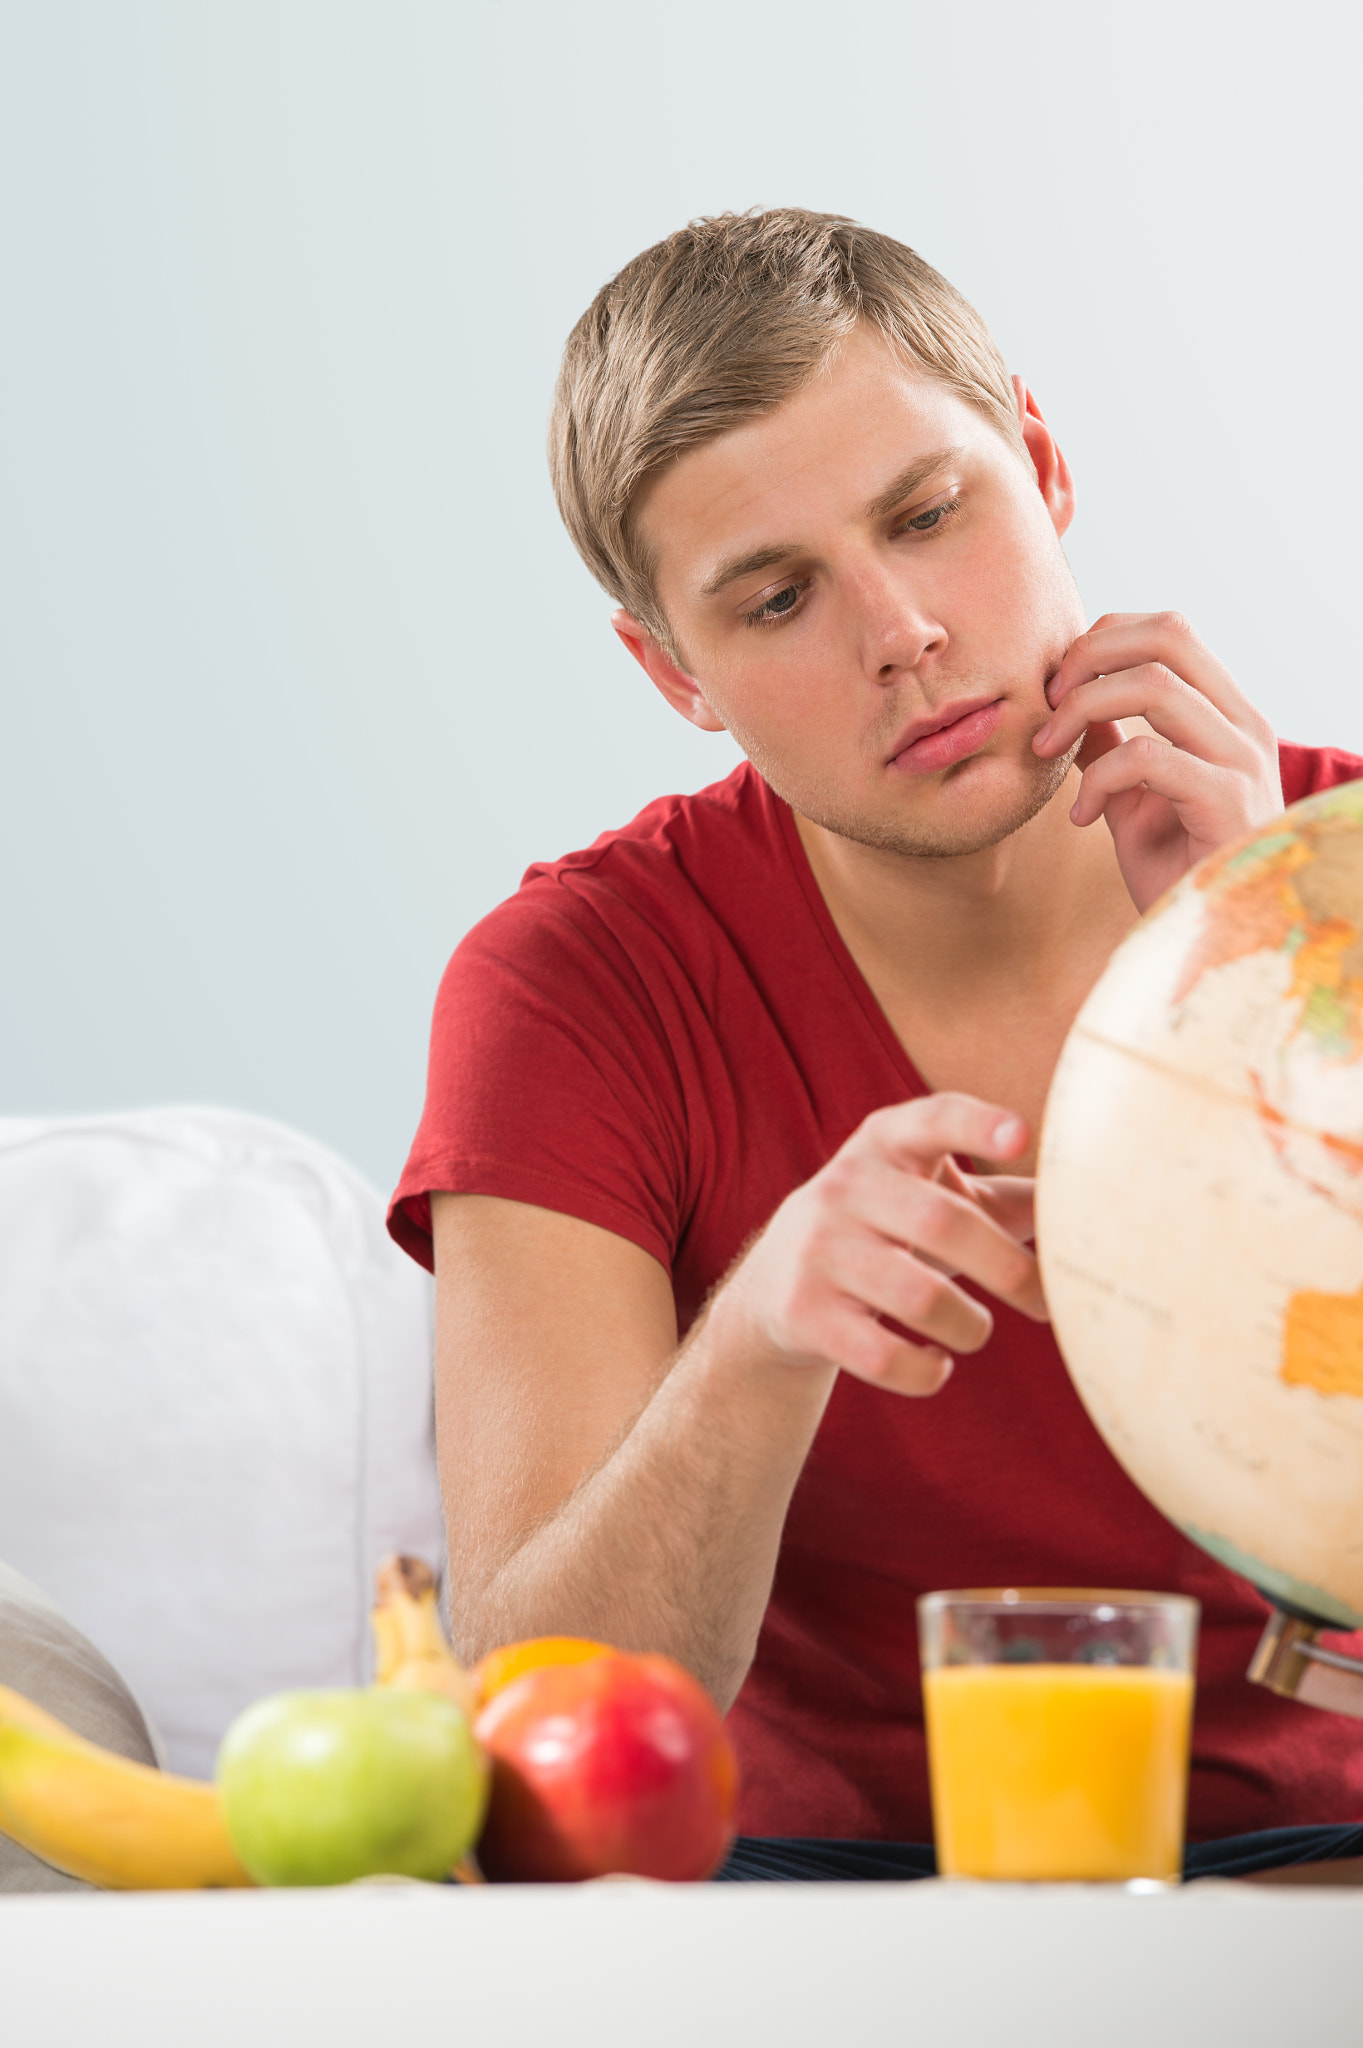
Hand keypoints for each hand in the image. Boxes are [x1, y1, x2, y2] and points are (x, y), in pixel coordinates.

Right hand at [712, 1095, 1045, 1398]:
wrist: (776, 1285)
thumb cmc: (886, 1230)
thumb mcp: (928, 1195)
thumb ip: (1003, 1197)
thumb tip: (1102, 1205)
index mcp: (885, 1142)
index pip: (931, 1120)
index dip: (977, 1124)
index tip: (1022, 1134)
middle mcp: (844, 1186)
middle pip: (942, 1223)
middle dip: (1007, 1269)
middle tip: (1042, 1301)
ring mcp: (818, 1250)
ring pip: (918, 1298)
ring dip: (969, 1327)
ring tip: (975, 1332)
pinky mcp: (802, 1312)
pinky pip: (883, 1356)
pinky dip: (926, 1372)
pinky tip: (934, 1365)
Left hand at [1032, 612, 1280, 913]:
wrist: (1213, 942)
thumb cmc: (1179, 873)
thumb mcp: (1133, 800)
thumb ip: (1109, 748)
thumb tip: (1065, 705)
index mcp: (1226, 716)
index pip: (1169, 632)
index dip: (1101, 641)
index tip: (1055, 685)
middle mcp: (1243, 726)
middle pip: (1168, 634)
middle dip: (1090, 656)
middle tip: (1046, 702)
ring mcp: (1241, 760)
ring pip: (1154, 685)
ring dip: (1081, 710)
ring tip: (1047, 751)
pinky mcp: (1227, 800)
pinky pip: (1148, 757)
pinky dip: (1099, 778)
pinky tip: (1080, 815)